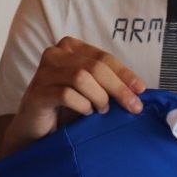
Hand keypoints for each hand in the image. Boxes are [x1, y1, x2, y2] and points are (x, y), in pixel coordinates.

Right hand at [1, 37, 145, 157]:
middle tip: (132, 106)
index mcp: (70, 47)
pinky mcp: (37, 93)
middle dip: (118, 88)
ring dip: (99, 97)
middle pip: (94, 67)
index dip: (125, 73)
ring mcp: (43, 73)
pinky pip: (67, 95)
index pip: (103, 57)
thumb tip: (138, 90)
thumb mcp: (90, 90)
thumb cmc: (66, 107)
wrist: (35, 128)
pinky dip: (83, 106)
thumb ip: (107, 83)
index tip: (141, 90)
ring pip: (81, 77)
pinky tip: (86, 113)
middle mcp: (54, 54)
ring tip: (102, 110)